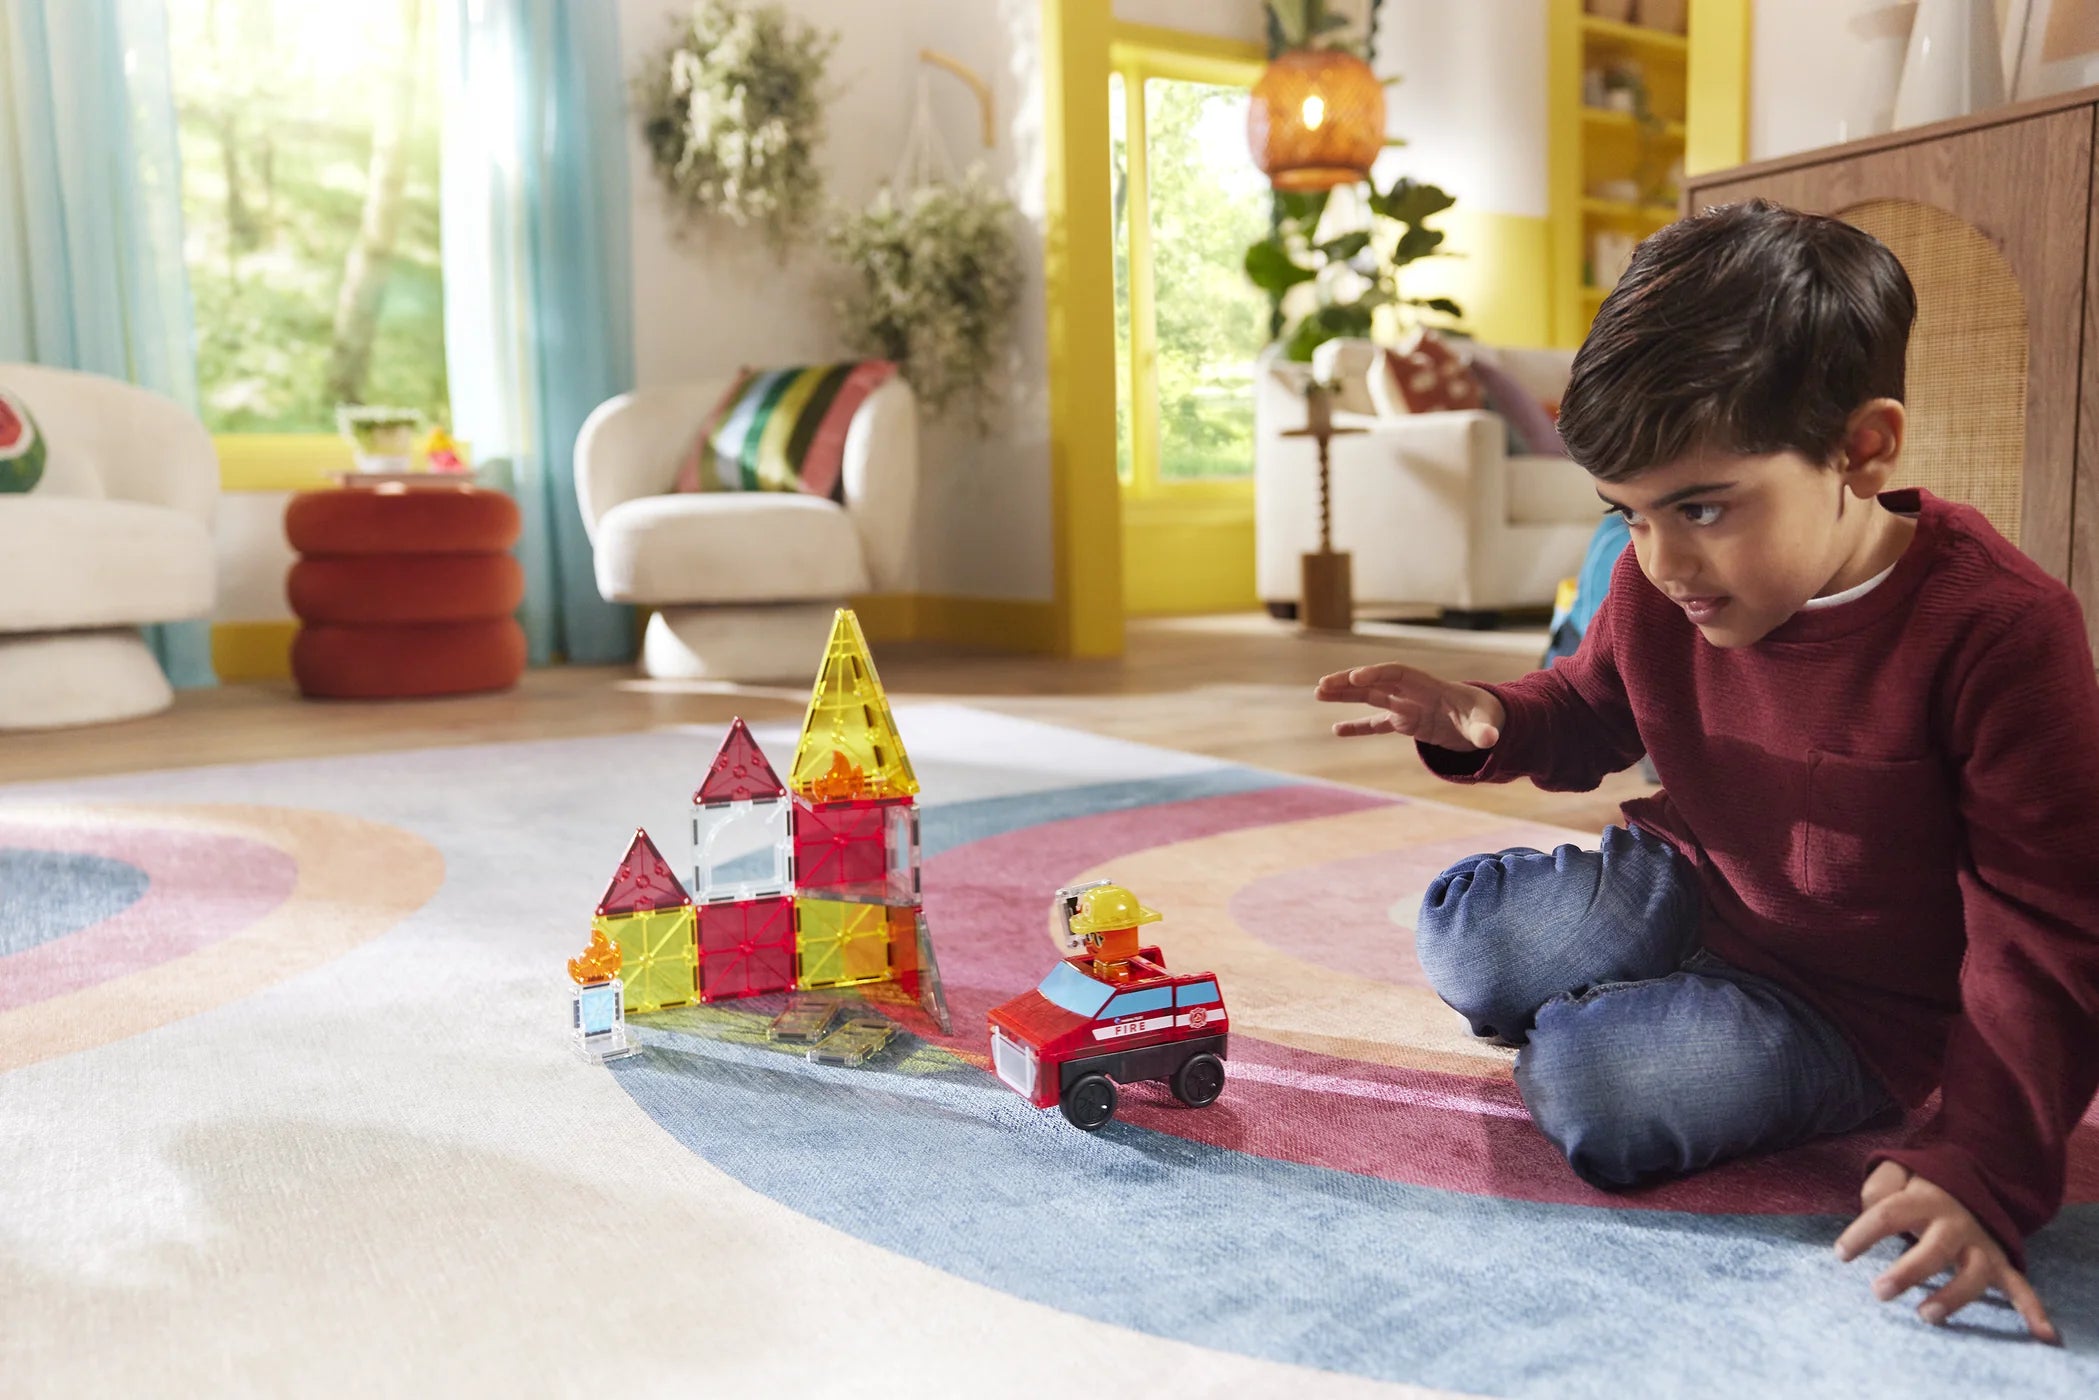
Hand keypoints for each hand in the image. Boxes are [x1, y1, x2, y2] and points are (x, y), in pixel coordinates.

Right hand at [1314, 662, 1505, 751]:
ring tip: (1318, 693)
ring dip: (1345, 695)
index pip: (1397, 673)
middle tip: (1322, 686)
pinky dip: (1358, 726)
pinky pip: (1376, 723)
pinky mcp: (1405, 723)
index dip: (1376, 674)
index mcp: (1428, 686)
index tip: (1356, 679)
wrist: (1485, 720)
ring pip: (1369, 697)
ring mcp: (1406, 707)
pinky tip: (1337, 730)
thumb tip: (1491, 739)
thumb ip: (1485, 730)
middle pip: (1375, 682)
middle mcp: (1412, 693)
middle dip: (1349, 683)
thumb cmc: (1486, 715)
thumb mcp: (1487, 723)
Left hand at [1835, 1161, 2057, 1342]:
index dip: (1862, 1234)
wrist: (1967, 1178)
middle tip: (1879, 1291)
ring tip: (1926, 1314)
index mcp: (1925, 1197)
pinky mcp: (1998, 1262)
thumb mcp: (1896, 1171)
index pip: (1888, 1213)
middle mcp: (1955, 1222)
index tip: (1841, 1255)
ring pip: (1975, 1273)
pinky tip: (2043, 1333)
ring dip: (1954, 1296)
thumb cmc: (1919, 1185)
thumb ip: (1878, 1185)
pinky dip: (2033, 1310)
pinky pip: (2020, 1286)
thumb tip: (1870, 1208)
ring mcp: (1980, 1243)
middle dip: (1909, 1272)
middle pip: (1935, 1248)